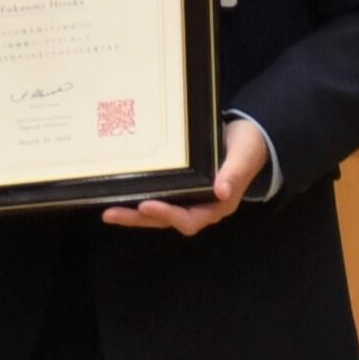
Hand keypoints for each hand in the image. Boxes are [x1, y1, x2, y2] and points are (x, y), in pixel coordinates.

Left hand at [102, 117, 267, 235]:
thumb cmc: (249, 147)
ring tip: (108, 211)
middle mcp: (200, 207)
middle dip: (139, 219)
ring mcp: (188, 199)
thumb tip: (222, 192)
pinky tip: (119, 193)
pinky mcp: (180, 188)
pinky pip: (158, 197)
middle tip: (111, 213)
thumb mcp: (244, 156)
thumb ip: (234, 173)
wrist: (250, 138)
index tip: (147, 205)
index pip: (190, 219)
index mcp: (217, 206)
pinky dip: (139, 198)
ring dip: (133, 213)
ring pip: (158, 212)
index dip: (168, 215)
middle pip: (166, 221)